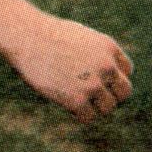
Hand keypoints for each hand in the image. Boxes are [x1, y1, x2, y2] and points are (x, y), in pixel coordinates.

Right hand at [8, 14, 132, 122]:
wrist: (26, 37)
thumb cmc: (47, 35)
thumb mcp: (80, 37)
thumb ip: (97, 55)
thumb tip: (105, 79)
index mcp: (108, 47)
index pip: (126, 70)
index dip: (111, 76)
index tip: (95, 76)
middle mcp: (105, 65)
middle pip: (124, 92)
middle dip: (110, 93)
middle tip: (91, 92)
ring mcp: (92, 84)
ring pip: (108, 107)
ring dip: (94, 105)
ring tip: (75, 96)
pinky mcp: (77, 99)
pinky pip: (88, 117)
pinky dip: (79, 113)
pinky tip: (65, 101)